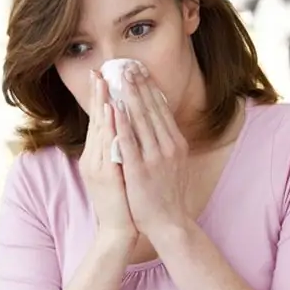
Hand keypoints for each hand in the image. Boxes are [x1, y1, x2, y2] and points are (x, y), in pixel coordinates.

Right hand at [79, 70, 136, 244]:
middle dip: (98, 96)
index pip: (98, 123)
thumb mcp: (115, 174)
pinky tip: (113, 112)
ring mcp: (98, 167)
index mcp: (94, 158)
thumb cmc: (121, 203)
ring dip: (103, 105)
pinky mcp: (106, 176)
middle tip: (99, 71)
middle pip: (96, 122)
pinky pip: (109, 147)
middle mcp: (93, 160)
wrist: (118, 231)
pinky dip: (111, 128)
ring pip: (101, 130)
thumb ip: (115, 154)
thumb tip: (121, 134)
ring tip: (104, 83)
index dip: (99, 100)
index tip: (100, 77)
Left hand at [113, 63, 191, 239]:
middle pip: (151, 109)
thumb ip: (167, 143)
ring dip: (129, 97)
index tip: (140, 71)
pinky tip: (114, 109)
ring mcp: (154, 158)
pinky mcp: (140, 170)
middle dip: (139, 86)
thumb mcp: (174, 164)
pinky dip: (122, 124)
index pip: (161, 110)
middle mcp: (167, 147)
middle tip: (128, 66)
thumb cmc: (168, 195)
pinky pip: (129, 143)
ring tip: (120, 78)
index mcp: (175, 144)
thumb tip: (160, 123)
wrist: (170, 223)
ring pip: (141, 121)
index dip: (150, 88)